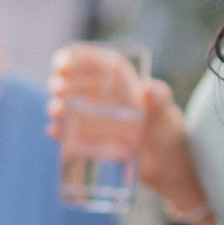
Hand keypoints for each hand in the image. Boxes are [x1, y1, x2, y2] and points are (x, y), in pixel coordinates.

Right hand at [48, 54, 207, 224]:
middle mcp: (104, 98)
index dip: (74, 60)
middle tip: (58, 90)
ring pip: (69, 109)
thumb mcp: (166, 111)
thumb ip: (159, 97)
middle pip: (75, 85)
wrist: (168, 164)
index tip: (62, 64)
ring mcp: (96, 121)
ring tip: (56, 112)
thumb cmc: (169, 130)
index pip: (93, 63)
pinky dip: (60, 134)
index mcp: (119, 81)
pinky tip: (53, 132)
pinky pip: (71, 136)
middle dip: (61, 84)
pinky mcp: (92, 142)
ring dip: (58, 108)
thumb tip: (146, 88)